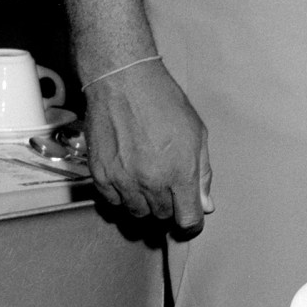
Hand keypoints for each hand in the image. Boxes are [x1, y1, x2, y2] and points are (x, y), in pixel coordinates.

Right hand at [83, 55, 210, 230]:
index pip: (188, 219)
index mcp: (180, 172)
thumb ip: (202, 173)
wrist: (124, 84)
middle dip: (170, 207)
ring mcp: (123, 181)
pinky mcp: (100, 176)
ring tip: (149, 180)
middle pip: (162, 216)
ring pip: (137, 213)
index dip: (192, 222)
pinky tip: (129, 178)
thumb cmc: (164, 103)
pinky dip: (122, 196)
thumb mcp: (197, 134)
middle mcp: (151, 182)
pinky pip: (113, 202)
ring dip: (146, 203)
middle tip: (169, 187)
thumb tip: (206, 204)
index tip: (191, 217)